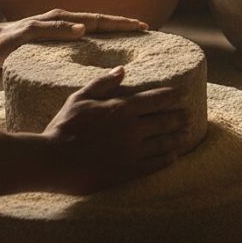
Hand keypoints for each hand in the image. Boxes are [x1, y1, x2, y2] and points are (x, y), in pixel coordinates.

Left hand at [0, 10, 147, 67]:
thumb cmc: (9, 42)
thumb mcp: (30, 35)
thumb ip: (54, 30)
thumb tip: (82, 29)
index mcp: (63, 19)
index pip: (98, 20)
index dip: (120, 23)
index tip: (141, 26)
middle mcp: (66, 21)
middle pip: (101, 22)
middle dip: (123, 25)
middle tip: (146, 30)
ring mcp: (63, 28)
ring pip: (95, 29)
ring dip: (114, 32)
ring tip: (133, 38)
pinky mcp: (58, 38)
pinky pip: (86, 38)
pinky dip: (100, 40)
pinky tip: (106, 50)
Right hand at [42, 66, 186, 193]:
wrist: (54, 160)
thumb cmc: (64, 126)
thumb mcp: (79, 98)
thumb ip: (103, 83)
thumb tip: (122, 70)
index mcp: (121, 108)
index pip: (153, 99)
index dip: (169, 95)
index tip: (180, 93)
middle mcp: (131, 129)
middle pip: (163, 121)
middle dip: (178, 117)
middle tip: (188, 115)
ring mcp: (131, 152)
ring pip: (162, 143)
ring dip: (177, 138)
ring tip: (186, 134)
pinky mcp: (127, 171)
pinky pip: (154, 165)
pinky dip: (167, 160)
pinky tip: (173, 157)